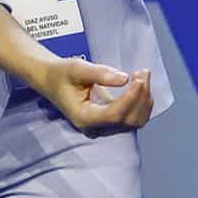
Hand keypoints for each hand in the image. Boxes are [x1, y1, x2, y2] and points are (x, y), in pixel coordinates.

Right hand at [29, 57, 154, 132]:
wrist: (53, 81)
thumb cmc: (63, 74)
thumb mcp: (77, 69)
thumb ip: (100, 74)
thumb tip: (125, 79)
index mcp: (84, 118)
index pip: (114, 115)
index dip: (131, 98)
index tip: (138, 78)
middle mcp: (95, 128)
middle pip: (128, 120)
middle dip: (141, 97)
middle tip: (142, 72)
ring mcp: (104, 128)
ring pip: (135, 121)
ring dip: (144, 99)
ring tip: (142, 75)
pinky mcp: (111, 122)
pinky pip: (133, 118)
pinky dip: (141, 102)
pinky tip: (139, 85)